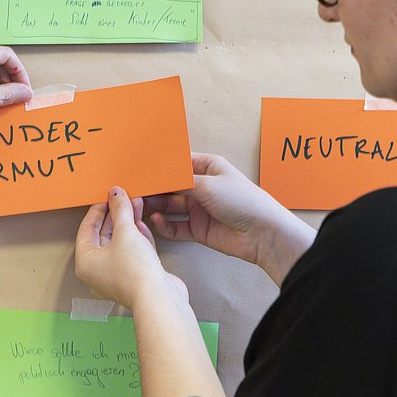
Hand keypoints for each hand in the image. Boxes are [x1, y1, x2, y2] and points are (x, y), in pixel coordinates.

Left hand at [74, 186, 187, 308]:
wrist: (159, 299)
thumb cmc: (134, 272)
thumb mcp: (125, 233)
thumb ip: (120, 210)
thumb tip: (116, 194)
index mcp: (85, 262)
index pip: (87, 229)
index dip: (98, 209)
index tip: (107, 196)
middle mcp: (98, 271)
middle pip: (104, 235)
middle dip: (116, 215)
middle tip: (123, 198)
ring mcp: (117, 275)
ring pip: (120, 243)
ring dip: (128, 224)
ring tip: (136, 204)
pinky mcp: (135, 277)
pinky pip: (132, 252)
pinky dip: (137, 238)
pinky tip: (142, 224)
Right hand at [143, 153, 314, 284]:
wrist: (263, 233)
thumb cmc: (242, 200)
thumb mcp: (208, 183)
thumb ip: (180, 181)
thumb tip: (157, 175)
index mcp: (208, 168)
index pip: (178, 164)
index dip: (159, 167)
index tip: (139, 168)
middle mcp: (202, 187)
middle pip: (171, 186)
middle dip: (153, 187)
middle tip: (132, 189)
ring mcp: (199, 209)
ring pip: (170, 206)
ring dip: (155, 205)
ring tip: (137, 205)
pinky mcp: (198, 229)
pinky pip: (176, 226)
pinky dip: (164, 225)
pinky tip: (156, 220)